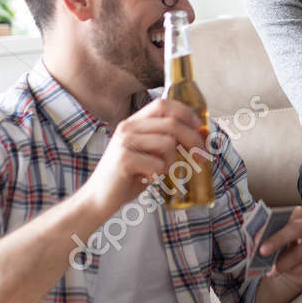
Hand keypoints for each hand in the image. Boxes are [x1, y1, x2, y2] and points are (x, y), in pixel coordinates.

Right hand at [85, 98, 207, 218]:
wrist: (99, 198)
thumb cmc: (128, 177)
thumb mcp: (149, 154)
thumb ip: (168, 141)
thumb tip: (200, 133)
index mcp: (133, 122)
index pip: (163, 104)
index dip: (186, 113)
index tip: (200, 128)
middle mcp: (128, 127)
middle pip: (172, 123)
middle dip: (193, 139)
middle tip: (202, 156)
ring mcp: (124, 142)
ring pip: (168, 144)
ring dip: (172, 162)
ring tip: (158, 171)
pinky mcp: (124, 159)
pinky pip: (159, 163)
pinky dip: (159, 174)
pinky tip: (146, 178)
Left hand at [258, 205, 301, 289]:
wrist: (294, 267)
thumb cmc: (282, 248)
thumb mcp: (270, 240)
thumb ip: (262, 235)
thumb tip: (254, 238)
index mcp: (300, 214)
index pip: (288, 214)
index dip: (271, 225)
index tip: (257, 239)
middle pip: (298, 228)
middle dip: (278, 240)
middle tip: (262, 252)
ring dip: (286, 262)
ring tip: (273, 270)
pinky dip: (297, 271)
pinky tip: (288, 273)